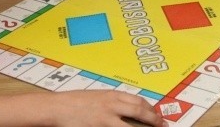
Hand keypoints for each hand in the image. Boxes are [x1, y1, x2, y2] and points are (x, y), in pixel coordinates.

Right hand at [50, 90, 165, 125]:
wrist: (57, 107)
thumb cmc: (74, 101)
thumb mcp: (97, 96)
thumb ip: (112, 101)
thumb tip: (127, 107)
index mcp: (112, 95)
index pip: (138, 100)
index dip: (150, 108)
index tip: (156, 114)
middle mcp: (111, 105)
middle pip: (139, 111)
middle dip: (153, 119)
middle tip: (161, 125)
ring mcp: (105, 119)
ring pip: (130, 126)